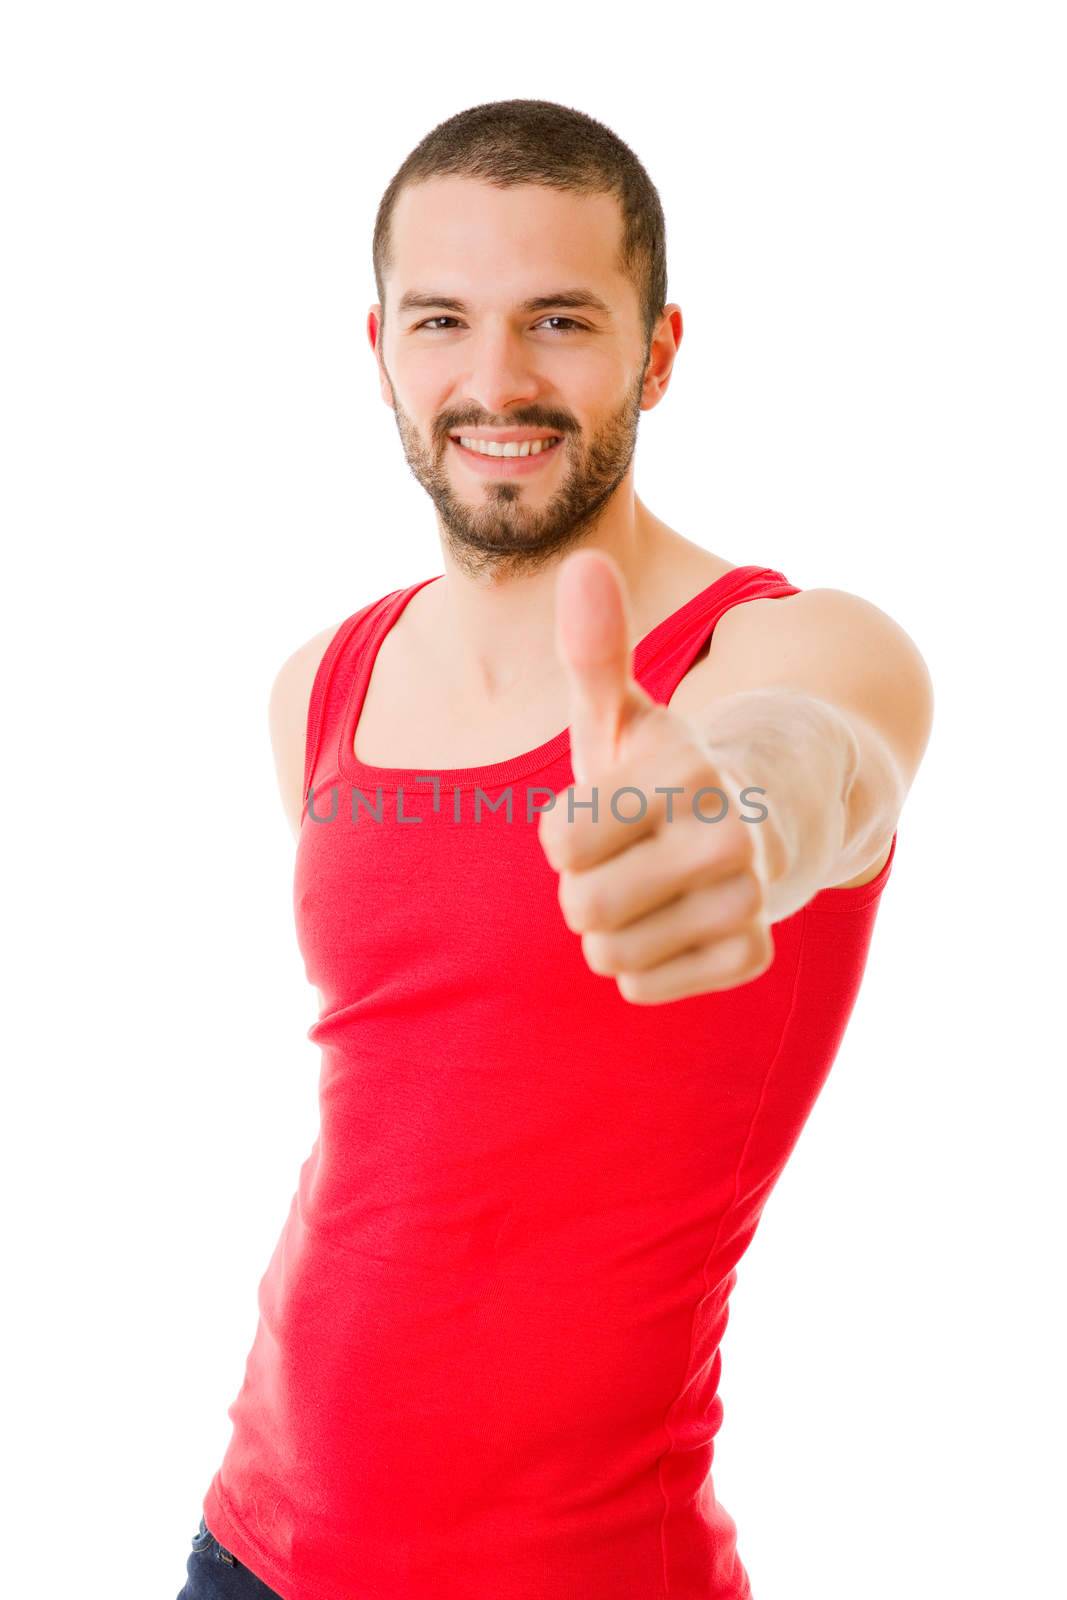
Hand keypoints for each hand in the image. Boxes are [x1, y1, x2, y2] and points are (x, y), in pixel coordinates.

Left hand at [537, 550, 774, 1002]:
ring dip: (611, 928)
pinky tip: (676, 922)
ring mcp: (748, 900)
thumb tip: (581, 561)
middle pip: (581, 907)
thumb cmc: (668, 768)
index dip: (567, 829)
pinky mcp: (753, 953)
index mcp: (685, 771)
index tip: (609, 807)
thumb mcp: (626, 713)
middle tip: (625, 857)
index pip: (558, 841)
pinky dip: (646, 964)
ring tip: (650, 888)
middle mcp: (728, 836)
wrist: (770, 816)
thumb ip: (595, 650)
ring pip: (610, 955)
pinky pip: (645, 987)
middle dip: (584, 887)